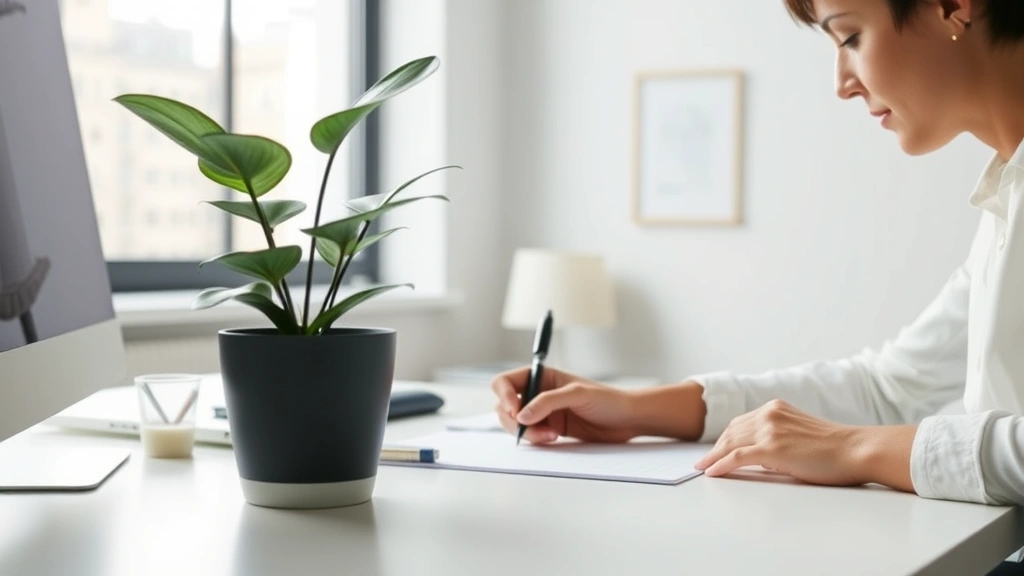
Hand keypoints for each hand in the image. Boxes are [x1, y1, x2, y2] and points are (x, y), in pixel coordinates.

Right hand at [491, 367, 636, 443]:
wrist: (626, 420)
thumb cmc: (608, 400)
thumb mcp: (577, 394)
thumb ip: (547, 402)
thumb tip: (522, 415)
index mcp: (541, 376)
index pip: (506, 382)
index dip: (504, 395)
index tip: (516, 410)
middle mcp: (537, 393)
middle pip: (505, 407)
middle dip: (515, 420)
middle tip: (532, 429)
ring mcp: (542, 413)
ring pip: (515, 424)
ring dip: (528, 433)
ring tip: (550, 436)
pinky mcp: (549, 429)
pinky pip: (530, 436)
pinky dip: (536, 440)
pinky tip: (554, 438)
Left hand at [694, 399, 867, 485]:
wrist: (856, 450)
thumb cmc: (835, 449)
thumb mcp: (798, 434)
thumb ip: (777, 438)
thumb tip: (755, 456)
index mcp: (776, 408)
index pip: (741, 423)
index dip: (725, 438)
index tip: (715, 449)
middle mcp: (770, 414)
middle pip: (732, 432)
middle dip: (715, 448)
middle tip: (703, 462)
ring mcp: (770, 430)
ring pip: (731, 443)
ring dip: (713, 457)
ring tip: (703, 468)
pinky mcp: (772, 447)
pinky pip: (738, 456)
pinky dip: (721, 464)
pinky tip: (712, 472)